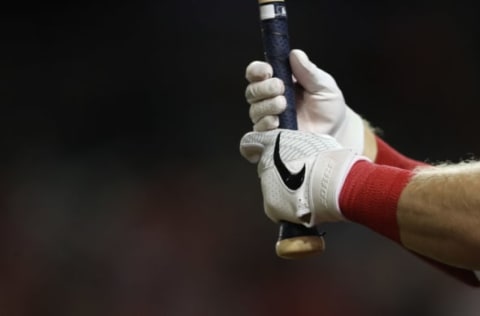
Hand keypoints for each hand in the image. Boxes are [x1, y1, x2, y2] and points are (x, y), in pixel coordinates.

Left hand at [239, 129, 366, 225]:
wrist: (333, 184)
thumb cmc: (329, 160)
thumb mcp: (314, 140)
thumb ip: (298, 143)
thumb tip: (300, 149)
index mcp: (273, 142)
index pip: (249, 142)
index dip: (252, 148)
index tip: (255, 153)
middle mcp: (265, 163)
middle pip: (265, 168)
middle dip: (278, 172)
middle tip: (298, 176)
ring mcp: (266, 185)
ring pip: (273, 188)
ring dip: (285, 189)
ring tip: (306, 191)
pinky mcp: (270, 206)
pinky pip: (277, 207)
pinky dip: (288, 207)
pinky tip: (303, 204)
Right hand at [245, 49, 364, 154]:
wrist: (335, 130)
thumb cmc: (328, 105)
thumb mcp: (324, 85)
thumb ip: (309, 71)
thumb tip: (295, 54)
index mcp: (279, 81)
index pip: (256, 73)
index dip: (257, 70)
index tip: (268, 71)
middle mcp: (269, 99)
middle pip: (252, 91)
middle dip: (264, 87)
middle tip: (281, 87)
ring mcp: (269, 118)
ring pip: (254, 110)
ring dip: (267, 105)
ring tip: (284, 105)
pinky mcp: (270, 136)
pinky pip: (259, 129)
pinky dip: (266, 123)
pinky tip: (278, 122)